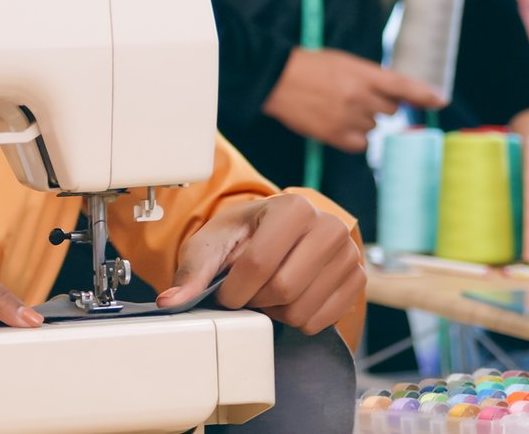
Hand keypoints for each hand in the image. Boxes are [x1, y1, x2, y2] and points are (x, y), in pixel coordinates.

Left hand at [156, 194, 363, 335]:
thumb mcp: (210, 245)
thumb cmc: (241, 235)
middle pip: (284, 288)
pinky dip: (298, 319)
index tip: (224, 292)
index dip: (234, 290)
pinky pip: (321, 321)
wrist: (272, 235)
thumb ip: (192, 273)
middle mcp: (328, 225)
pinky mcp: (356, 279)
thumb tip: (171, 302)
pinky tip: (288, 299)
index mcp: (291, 207)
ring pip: (303, 309)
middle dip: (255, 300)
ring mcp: (348, 253)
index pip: (259, 263)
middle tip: (247, 292)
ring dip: (275, 311)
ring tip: (267, 292)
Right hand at [262, 48, 445, 152]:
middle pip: (391, 111)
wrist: (276, 79)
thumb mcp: (344, 63)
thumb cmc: (310, 67)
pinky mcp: (335, 136)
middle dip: (382, 107)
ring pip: (374, 128)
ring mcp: (348, 118)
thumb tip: (392, 96)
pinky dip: (354, 137)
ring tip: (340, 108)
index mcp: (363, 74)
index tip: (441, 101)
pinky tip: (338, 124)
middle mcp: (360, 97)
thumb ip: (370, 78)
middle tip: (360, 98)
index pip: (403, 86)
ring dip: (364, 121)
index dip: (425, 95)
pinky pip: (360, 144)